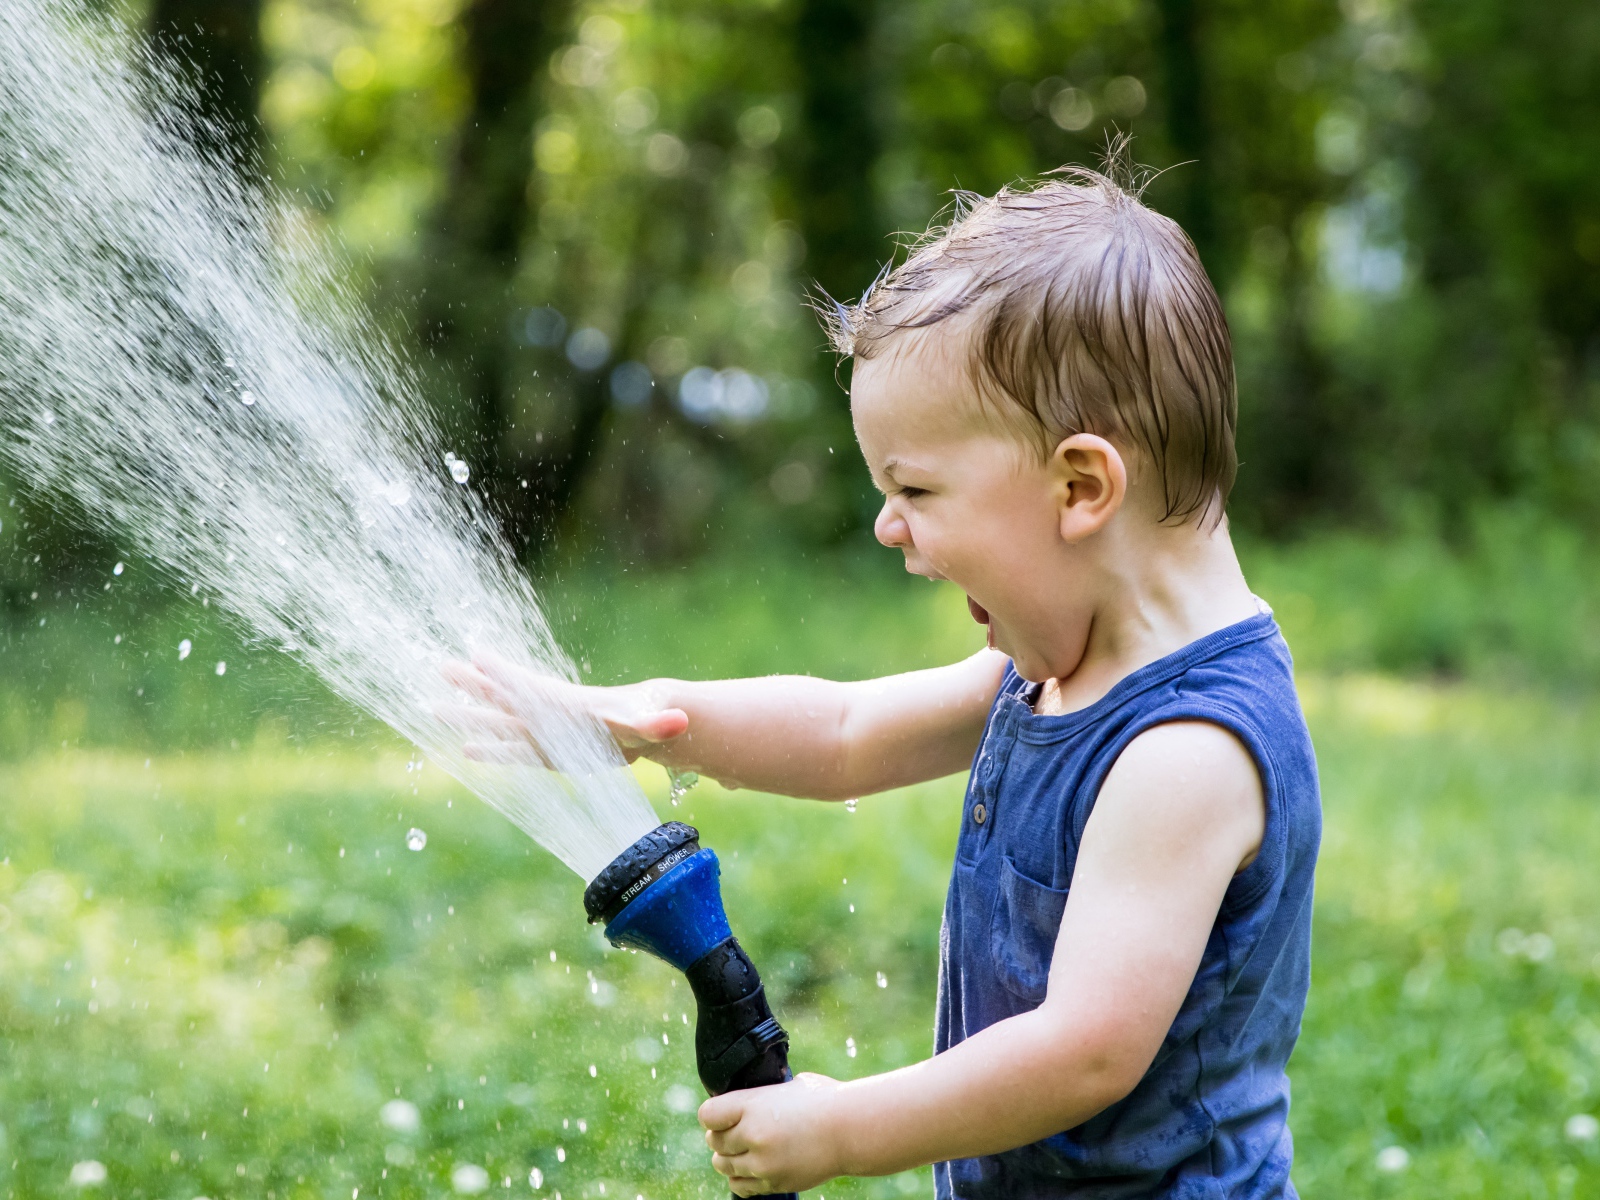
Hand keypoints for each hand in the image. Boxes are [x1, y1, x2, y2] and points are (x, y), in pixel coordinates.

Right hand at [440, 651, 688, 764]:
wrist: (643, 725)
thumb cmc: (643, 720)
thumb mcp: (649, 723)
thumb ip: (659, 723)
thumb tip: (680, 720)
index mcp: (565, 704)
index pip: (529, 685)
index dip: (505, 671)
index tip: (477, 653)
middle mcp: (547, 714)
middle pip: (502, 696)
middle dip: (471, 683)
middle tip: (439, 665)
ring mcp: (542, 732)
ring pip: (497, 721)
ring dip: (468, 715)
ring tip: (432, 708)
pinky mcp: (545, 752)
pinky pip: (510, 750)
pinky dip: (489, 750)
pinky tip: (466, 750)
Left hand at [700, 1074, 849, 1195]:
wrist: (851, 1129)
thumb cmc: (824, 1100)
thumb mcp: (789, 1085)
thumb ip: (762, 1097)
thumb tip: (745, 1100)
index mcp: (752, 1106)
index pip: (707, 1115)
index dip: (713, 1114)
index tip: (721, 1113)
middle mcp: (753, 1136)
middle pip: (713, 1142)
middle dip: (720, 1136)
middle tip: (735, 1131)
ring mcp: (762, 1164)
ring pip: (722, 1165)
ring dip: (729, 1157)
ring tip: (744, 1149)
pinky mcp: (773, 1183)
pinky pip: (740, 1186)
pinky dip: (741, 1177)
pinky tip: (752, 1166)